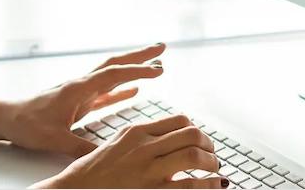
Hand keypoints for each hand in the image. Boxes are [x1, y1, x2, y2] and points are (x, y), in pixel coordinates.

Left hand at [6, 43, 167, 157]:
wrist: (6, 118)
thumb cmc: (26, 124)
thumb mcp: (54, 139)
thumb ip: (80, 147)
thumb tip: (106, 154)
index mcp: (77, 88)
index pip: (113, 74)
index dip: (137, 71)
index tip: (159, 68)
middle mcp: (81, 85)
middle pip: (115, 65)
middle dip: (140, 56)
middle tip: (162, 47)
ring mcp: (80, 92)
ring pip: (112, 76)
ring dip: (133, 69)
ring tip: (155, 66)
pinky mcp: (77, 102)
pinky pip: (105, 92)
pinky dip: (121, 89)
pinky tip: (134, 92)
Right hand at [39, 114, 225, 188]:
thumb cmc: (90, 174)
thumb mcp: (114, 145)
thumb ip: (138, 139)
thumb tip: (164, 140)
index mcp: (135, 132)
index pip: (178, 121)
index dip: (196, 130)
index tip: (201, 141)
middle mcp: (143, 146)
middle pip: (191, 134)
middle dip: (208, 145)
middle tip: (212, 155)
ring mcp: (148, 169)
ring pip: (194, 155)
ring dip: (211, 163)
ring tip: (214, 172)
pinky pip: (191, 185)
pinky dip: (208, 185)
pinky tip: (213, 187)